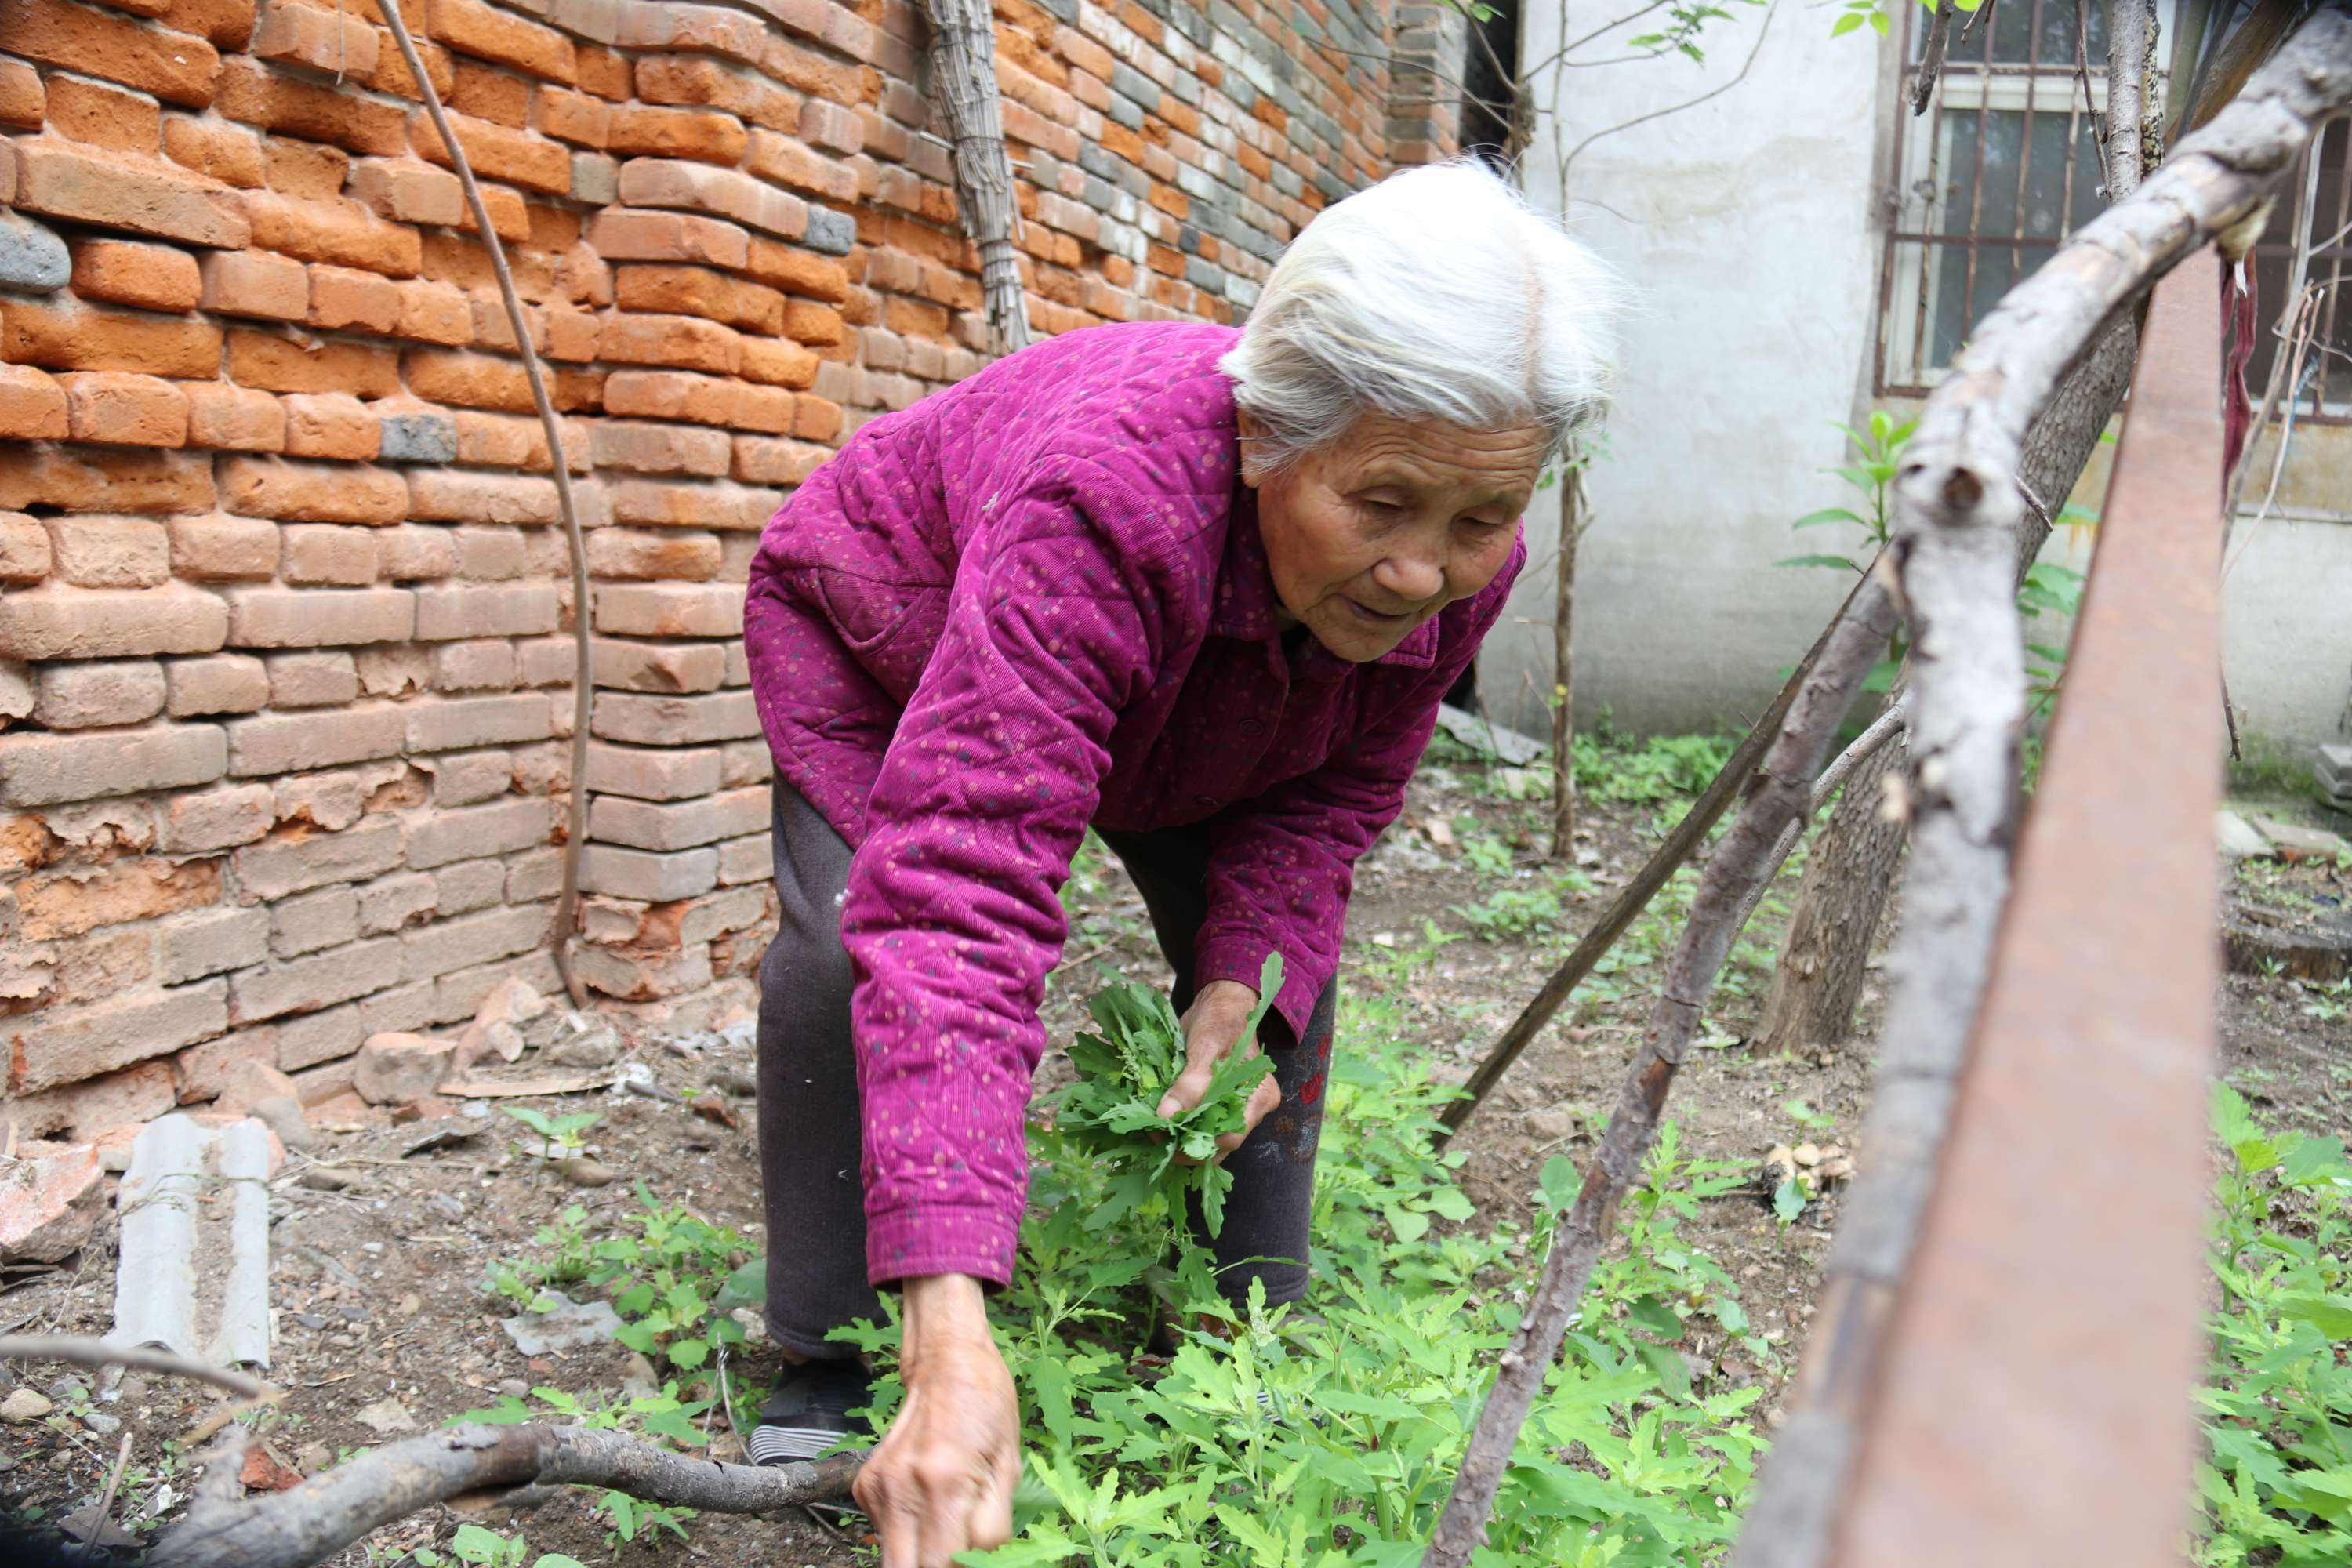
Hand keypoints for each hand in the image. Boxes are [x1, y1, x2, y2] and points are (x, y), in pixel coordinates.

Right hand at [854, 1274, 1019, 1567]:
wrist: (945, 1360)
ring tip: (947, 1525)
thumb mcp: (1007, 1466)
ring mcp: (877, 1487)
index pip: (941, 1567)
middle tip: (956, 1553)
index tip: (973, 1563)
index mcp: (944, 1483)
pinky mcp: (865, 1485)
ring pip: (892, 1557)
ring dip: (919, 1554)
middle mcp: (902, 1488)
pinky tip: (927, 1503)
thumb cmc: (987, 1406)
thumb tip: (980, 1566)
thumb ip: (992, 1527)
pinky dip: (907, 1531)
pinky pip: (884, 1531)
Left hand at [1156, 979, 1281, 1160]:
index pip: (1231, 1136)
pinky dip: (1181, 1129)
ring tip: (1154, 1134)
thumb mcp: (1206, 1048)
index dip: (1199, 1143)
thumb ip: (1191, 1083)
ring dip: (1181, 1140)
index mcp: (1260, 1098)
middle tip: (1154, 1138)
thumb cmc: (1220, 1022)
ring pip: (1208, 1140)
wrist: (1220, 1008)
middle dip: (1186, 1146)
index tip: (1166, 1137)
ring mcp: (1234, 1110)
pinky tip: (1162, 1126)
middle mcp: (1251, 1111)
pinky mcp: (1217, 1107)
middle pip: (1219, 1144)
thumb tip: (1167, 1117)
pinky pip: (1200, 1127)